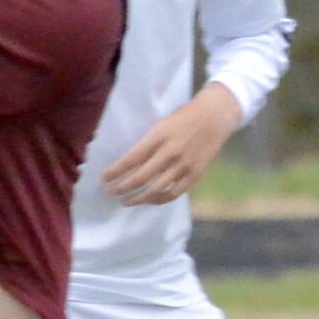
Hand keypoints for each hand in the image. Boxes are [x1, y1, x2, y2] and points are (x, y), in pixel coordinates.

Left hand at [101, 86, 242, 205]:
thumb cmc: (184, 117)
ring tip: (126, 201)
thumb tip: (128, 162)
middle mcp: (170, 152)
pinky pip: (173, 193)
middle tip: (111, 192)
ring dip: (137, 198)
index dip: (115, 171)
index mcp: (159, 136)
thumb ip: (147, 143)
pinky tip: (149, 200)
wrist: (215, 117)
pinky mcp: (195, 175)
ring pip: (156, 189)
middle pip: (140, 177)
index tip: (104, 178)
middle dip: (122, 187)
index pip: (131, 158)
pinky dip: (158, 199)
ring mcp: (184, 165)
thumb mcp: (162, 124)